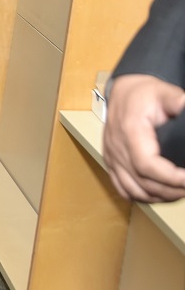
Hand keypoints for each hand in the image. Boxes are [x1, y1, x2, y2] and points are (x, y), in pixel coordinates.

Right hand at [103, 74, 184, 201]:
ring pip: (134, 191)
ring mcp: (112, 157)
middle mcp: (117, 148)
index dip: (170, 178)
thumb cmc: (143, 94)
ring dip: (160, 197)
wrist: (123, 93)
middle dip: (172, 190)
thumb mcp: (164, 92)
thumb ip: (177, 101)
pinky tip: (160, 194)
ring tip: (180, 191)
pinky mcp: (111, 163)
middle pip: (143, 182)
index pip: (146, 164)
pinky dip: (143, 197)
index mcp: (130, 131)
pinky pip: (124, 189)